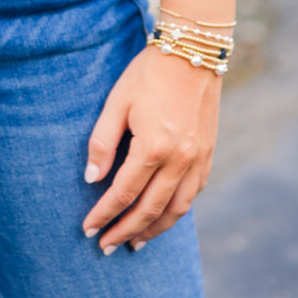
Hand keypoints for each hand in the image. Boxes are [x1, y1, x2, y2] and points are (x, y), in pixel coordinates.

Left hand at [82, 44, 219, 252]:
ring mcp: (198, 159)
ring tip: (134, 243)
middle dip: (125, 232)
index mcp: (153, 147)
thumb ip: (102, 142)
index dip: (104, 214)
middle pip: (150, 210)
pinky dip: (176, 212)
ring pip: (176, 209)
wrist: (192, 51)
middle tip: (106, 247)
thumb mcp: (116, 101)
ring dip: (154, 230)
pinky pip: (193, 194)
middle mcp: (179, 160)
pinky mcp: (209, 153)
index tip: (88, 229)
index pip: (123, 194)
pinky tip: (164, 216)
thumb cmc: (148, 73)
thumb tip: (91, 179)